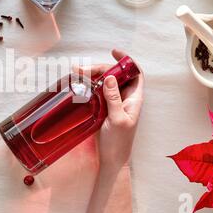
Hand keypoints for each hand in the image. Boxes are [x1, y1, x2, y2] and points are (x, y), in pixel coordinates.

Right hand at [81, 49, 143, 212]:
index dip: (127, 61)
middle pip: (115, 75)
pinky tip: (78, 84)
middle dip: (100, 68)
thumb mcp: (118, 120)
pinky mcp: (102, 107)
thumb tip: (111, 77)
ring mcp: (113, 102)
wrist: (111, 159)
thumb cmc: (119, 142)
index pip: (135, 73)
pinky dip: (88, 85)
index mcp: (134, 98)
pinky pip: (97, 91)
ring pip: (104, 81)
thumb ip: (114, 99)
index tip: (113, 52)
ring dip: (92, 75)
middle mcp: (124, 97)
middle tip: (82, 70)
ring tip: (76, 74)